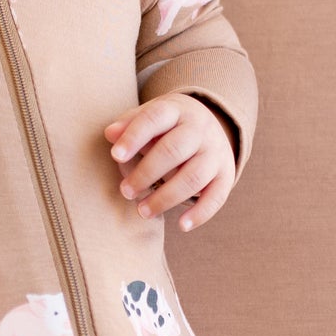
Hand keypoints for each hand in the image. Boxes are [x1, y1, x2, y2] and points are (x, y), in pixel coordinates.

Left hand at [103, 92, 234, 231]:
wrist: (211, 127)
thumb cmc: (167, 127)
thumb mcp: (149, 117)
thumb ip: (129, 125)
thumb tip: (110, 134)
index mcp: (176, 110)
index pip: (155, 118)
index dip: (135, 137)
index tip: (116, 156)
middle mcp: (199, 129)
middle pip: (174, 149)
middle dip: (146, 173)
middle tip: (126, 191)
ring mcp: (215, 152)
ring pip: (193, 176)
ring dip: (166, 197)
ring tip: (142, 211)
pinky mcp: (225, 174)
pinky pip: (217, 196)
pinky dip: (201, 213)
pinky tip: (182, 226)